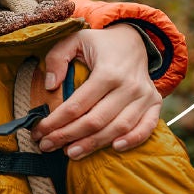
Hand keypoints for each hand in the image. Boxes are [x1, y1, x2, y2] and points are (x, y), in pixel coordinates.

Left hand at [32, 24, 161, 158]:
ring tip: (70, 153)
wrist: (133, 40)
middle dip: (68, 136)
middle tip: (47, 146)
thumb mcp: (74, 40)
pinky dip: (134, 139)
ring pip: (118, 127)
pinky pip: (147, 126)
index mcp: (108, 71)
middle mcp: (129, 86)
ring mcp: (144, 96)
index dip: (56, 121)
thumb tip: (50, 86)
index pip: (78, 104)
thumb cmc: (98, 44)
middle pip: (96, 120)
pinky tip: (115, 148)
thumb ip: (57, 58)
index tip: (38, 131)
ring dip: (94, 144)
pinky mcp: (154, 103)